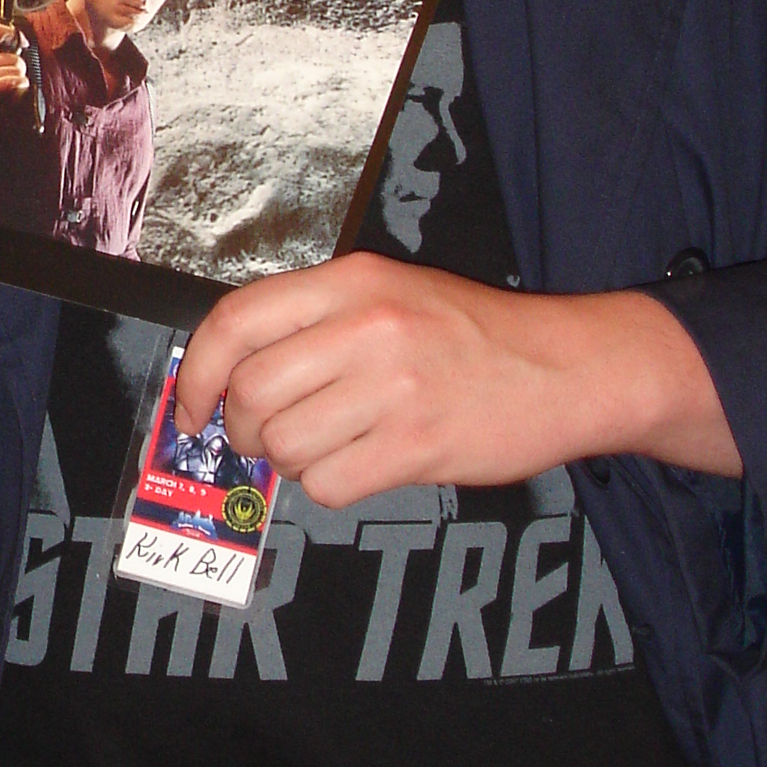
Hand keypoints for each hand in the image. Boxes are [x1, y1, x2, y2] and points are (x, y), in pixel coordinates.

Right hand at [0, 22, 29, 132]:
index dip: (15, 35)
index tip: (22, 43)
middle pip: (13, 57)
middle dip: (19, 68)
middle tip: (16, 77)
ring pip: (15, 70)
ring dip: (20, 79)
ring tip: (15, 86)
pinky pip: (9, 83)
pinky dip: (18, 86)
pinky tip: (16, 91)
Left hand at [173, 253, 740, 508]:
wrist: (571, 368)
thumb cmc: (475, 336)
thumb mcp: (393, 295)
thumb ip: (316, 321)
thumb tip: (232, 372)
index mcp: (354, 282)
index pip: (237, 321)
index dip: (200, 372)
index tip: (195, 404)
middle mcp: (369, 327)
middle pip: (252, 392)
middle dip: (242, 429)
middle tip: (262, 438)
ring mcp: (394, 388)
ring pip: (284, 444)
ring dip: (290, 461)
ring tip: (327, 446)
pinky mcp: (418, 445)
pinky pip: (328, 483)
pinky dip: (330, 485)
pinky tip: (361, 464)